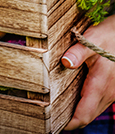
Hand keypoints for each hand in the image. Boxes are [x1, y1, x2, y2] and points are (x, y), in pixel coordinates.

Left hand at [61, 14, 114, 129]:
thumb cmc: (108, 36)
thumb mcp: (91, 40)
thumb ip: (77, 53)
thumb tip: (65, 63)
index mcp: (101, 84)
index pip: (85, 113)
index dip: (71, 123)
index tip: (56, 124)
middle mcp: (108, 92)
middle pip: (89, 115)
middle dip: (72, 118)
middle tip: (52, 116)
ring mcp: (112, 91)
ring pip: (94, 109)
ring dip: (80, 111)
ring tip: (59, 107)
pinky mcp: (113, 88)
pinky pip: (99, 102)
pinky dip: (87, 104)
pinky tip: (74, 96)